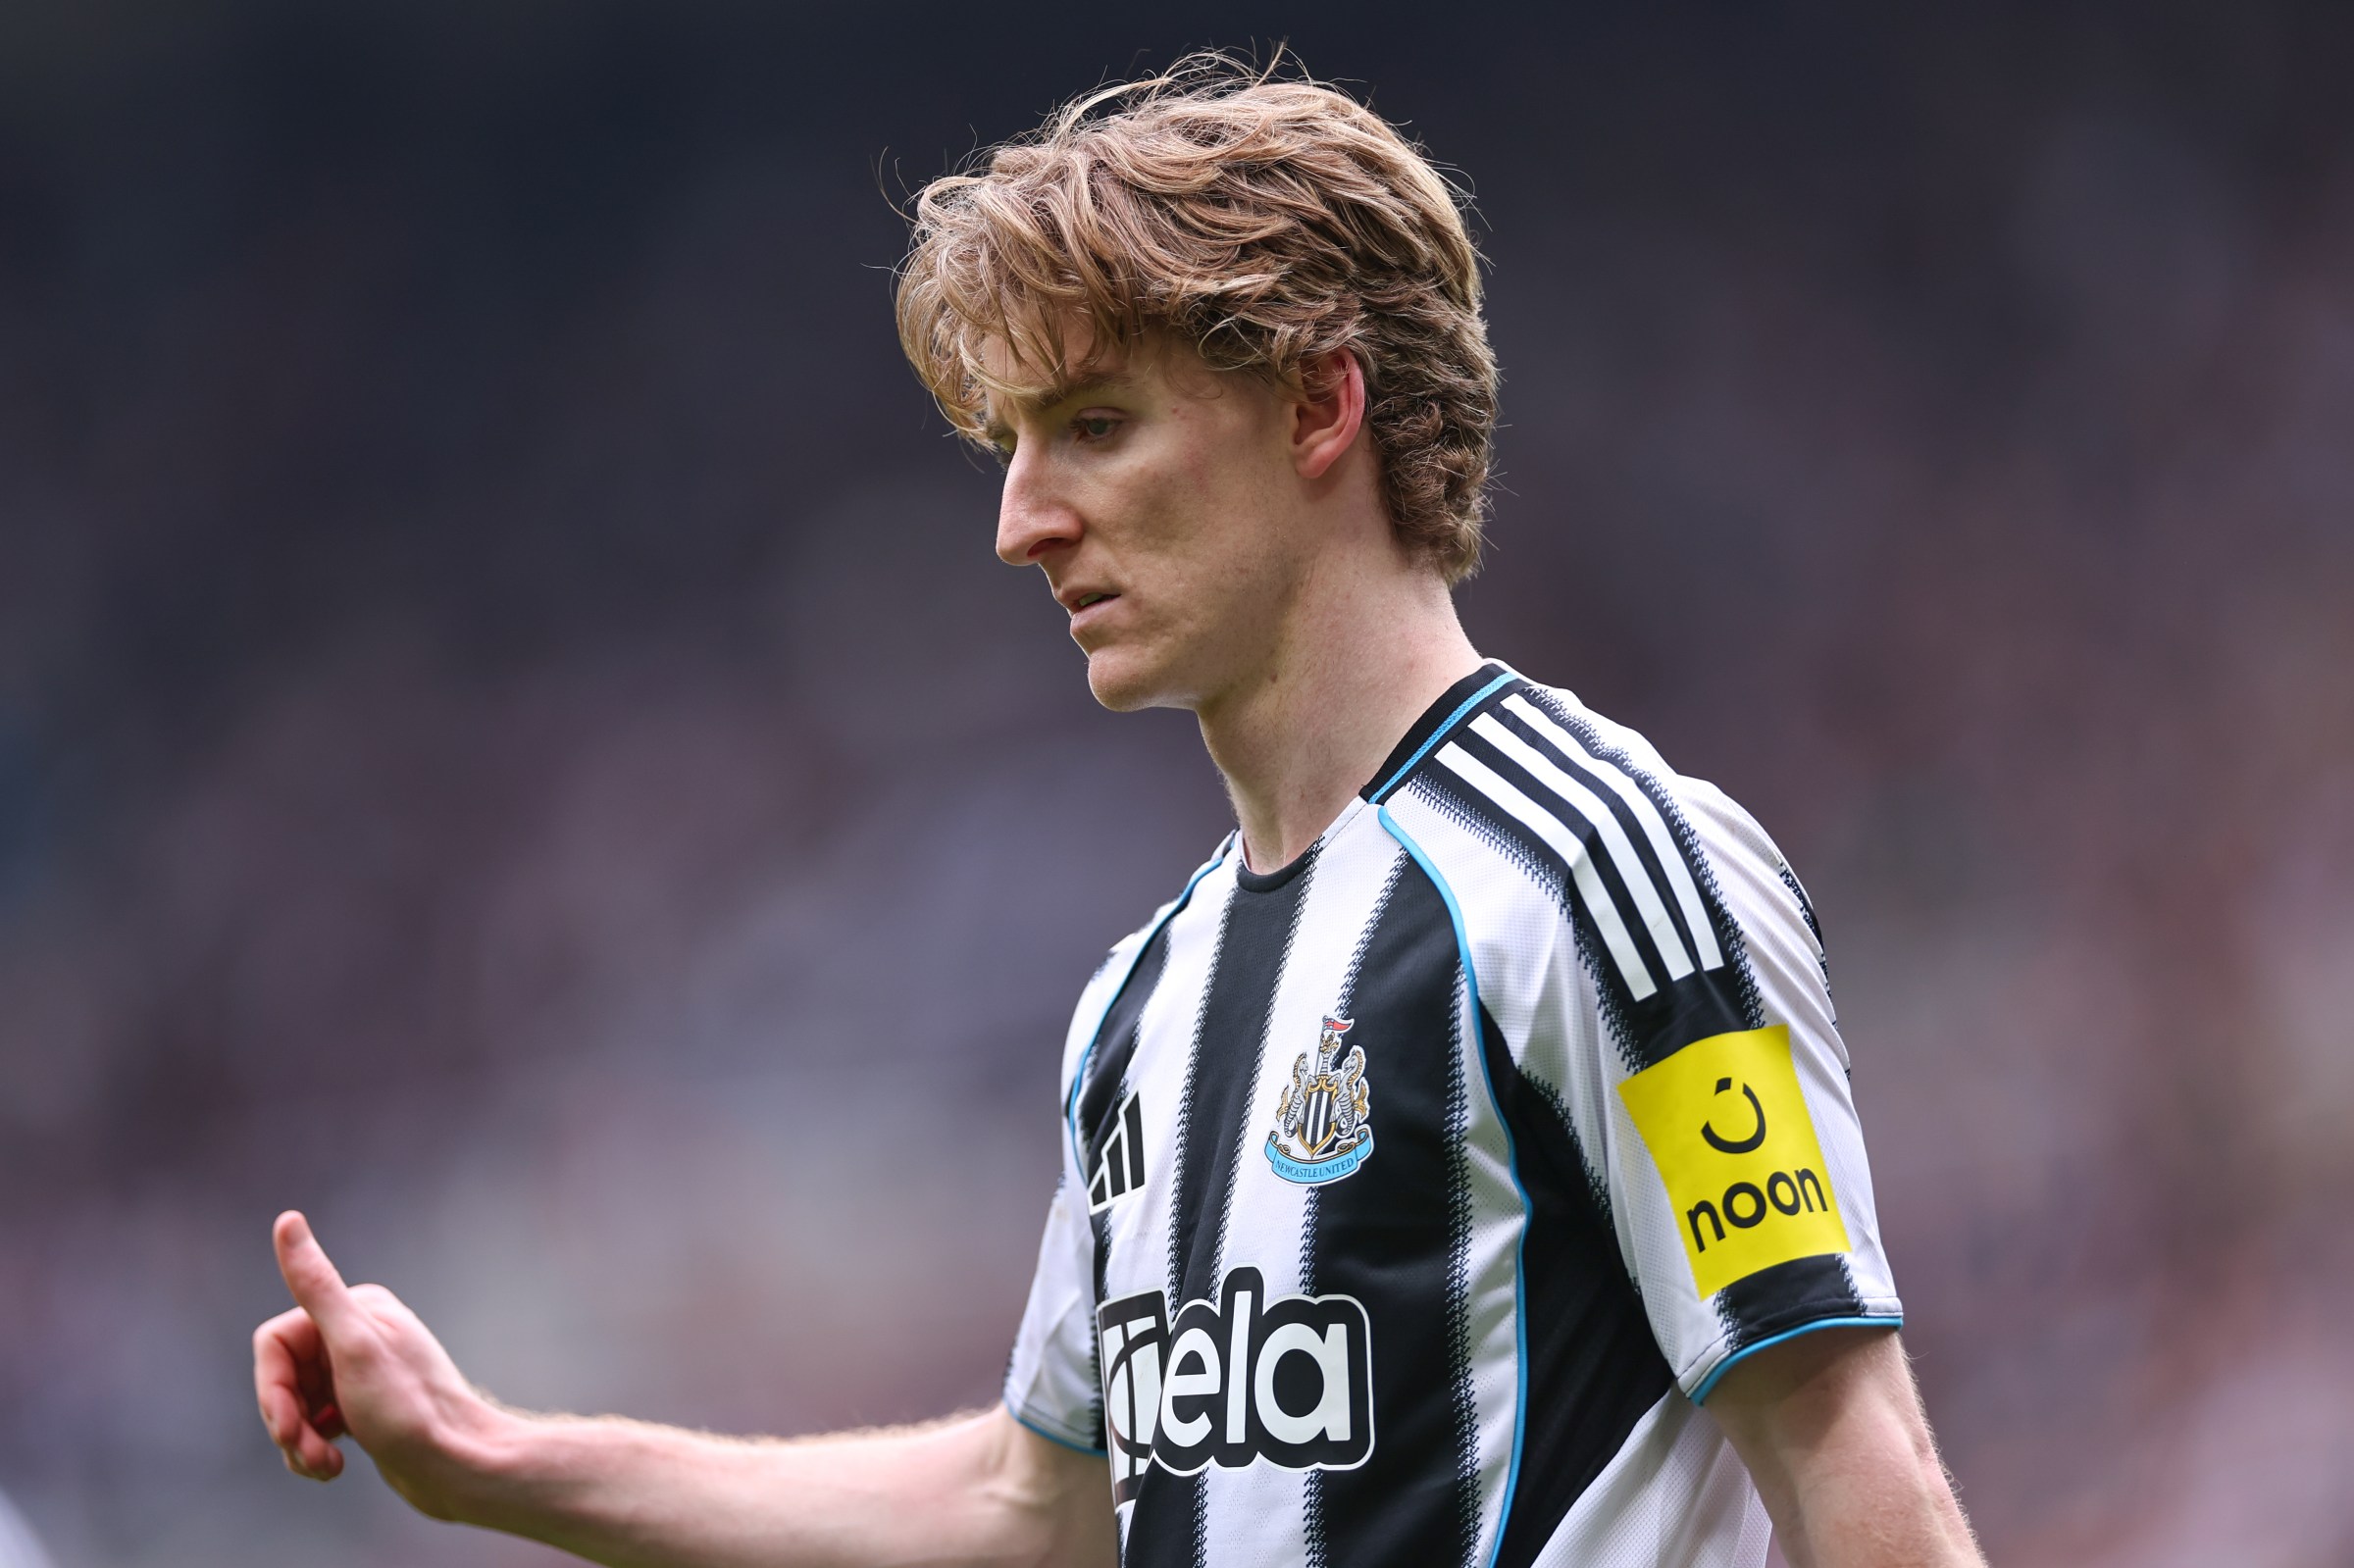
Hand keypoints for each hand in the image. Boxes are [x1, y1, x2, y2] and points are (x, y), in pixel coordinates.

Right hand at [252, 1211, 513, 1519]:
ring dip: (298, 1442)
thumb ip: (316, 1286)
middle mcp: (359, 1332)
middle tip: (309, 1456)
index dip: (272, 1389)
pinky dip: (312, 1449)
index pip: (275, 1343)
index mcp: (358, 1308)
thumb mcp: (354, 1346)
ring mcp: (360, 1371)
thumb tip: (287, 1219)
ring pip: (295, 1405)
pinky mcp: (363, 1407)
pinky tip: (332, 1467)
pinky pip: (313, 1425)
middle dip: (287, 1423)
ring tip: (325, 1467)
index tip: (288, 1428)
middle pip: (283, 1377)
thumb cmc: (409, 1409)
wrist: (458, 1467)